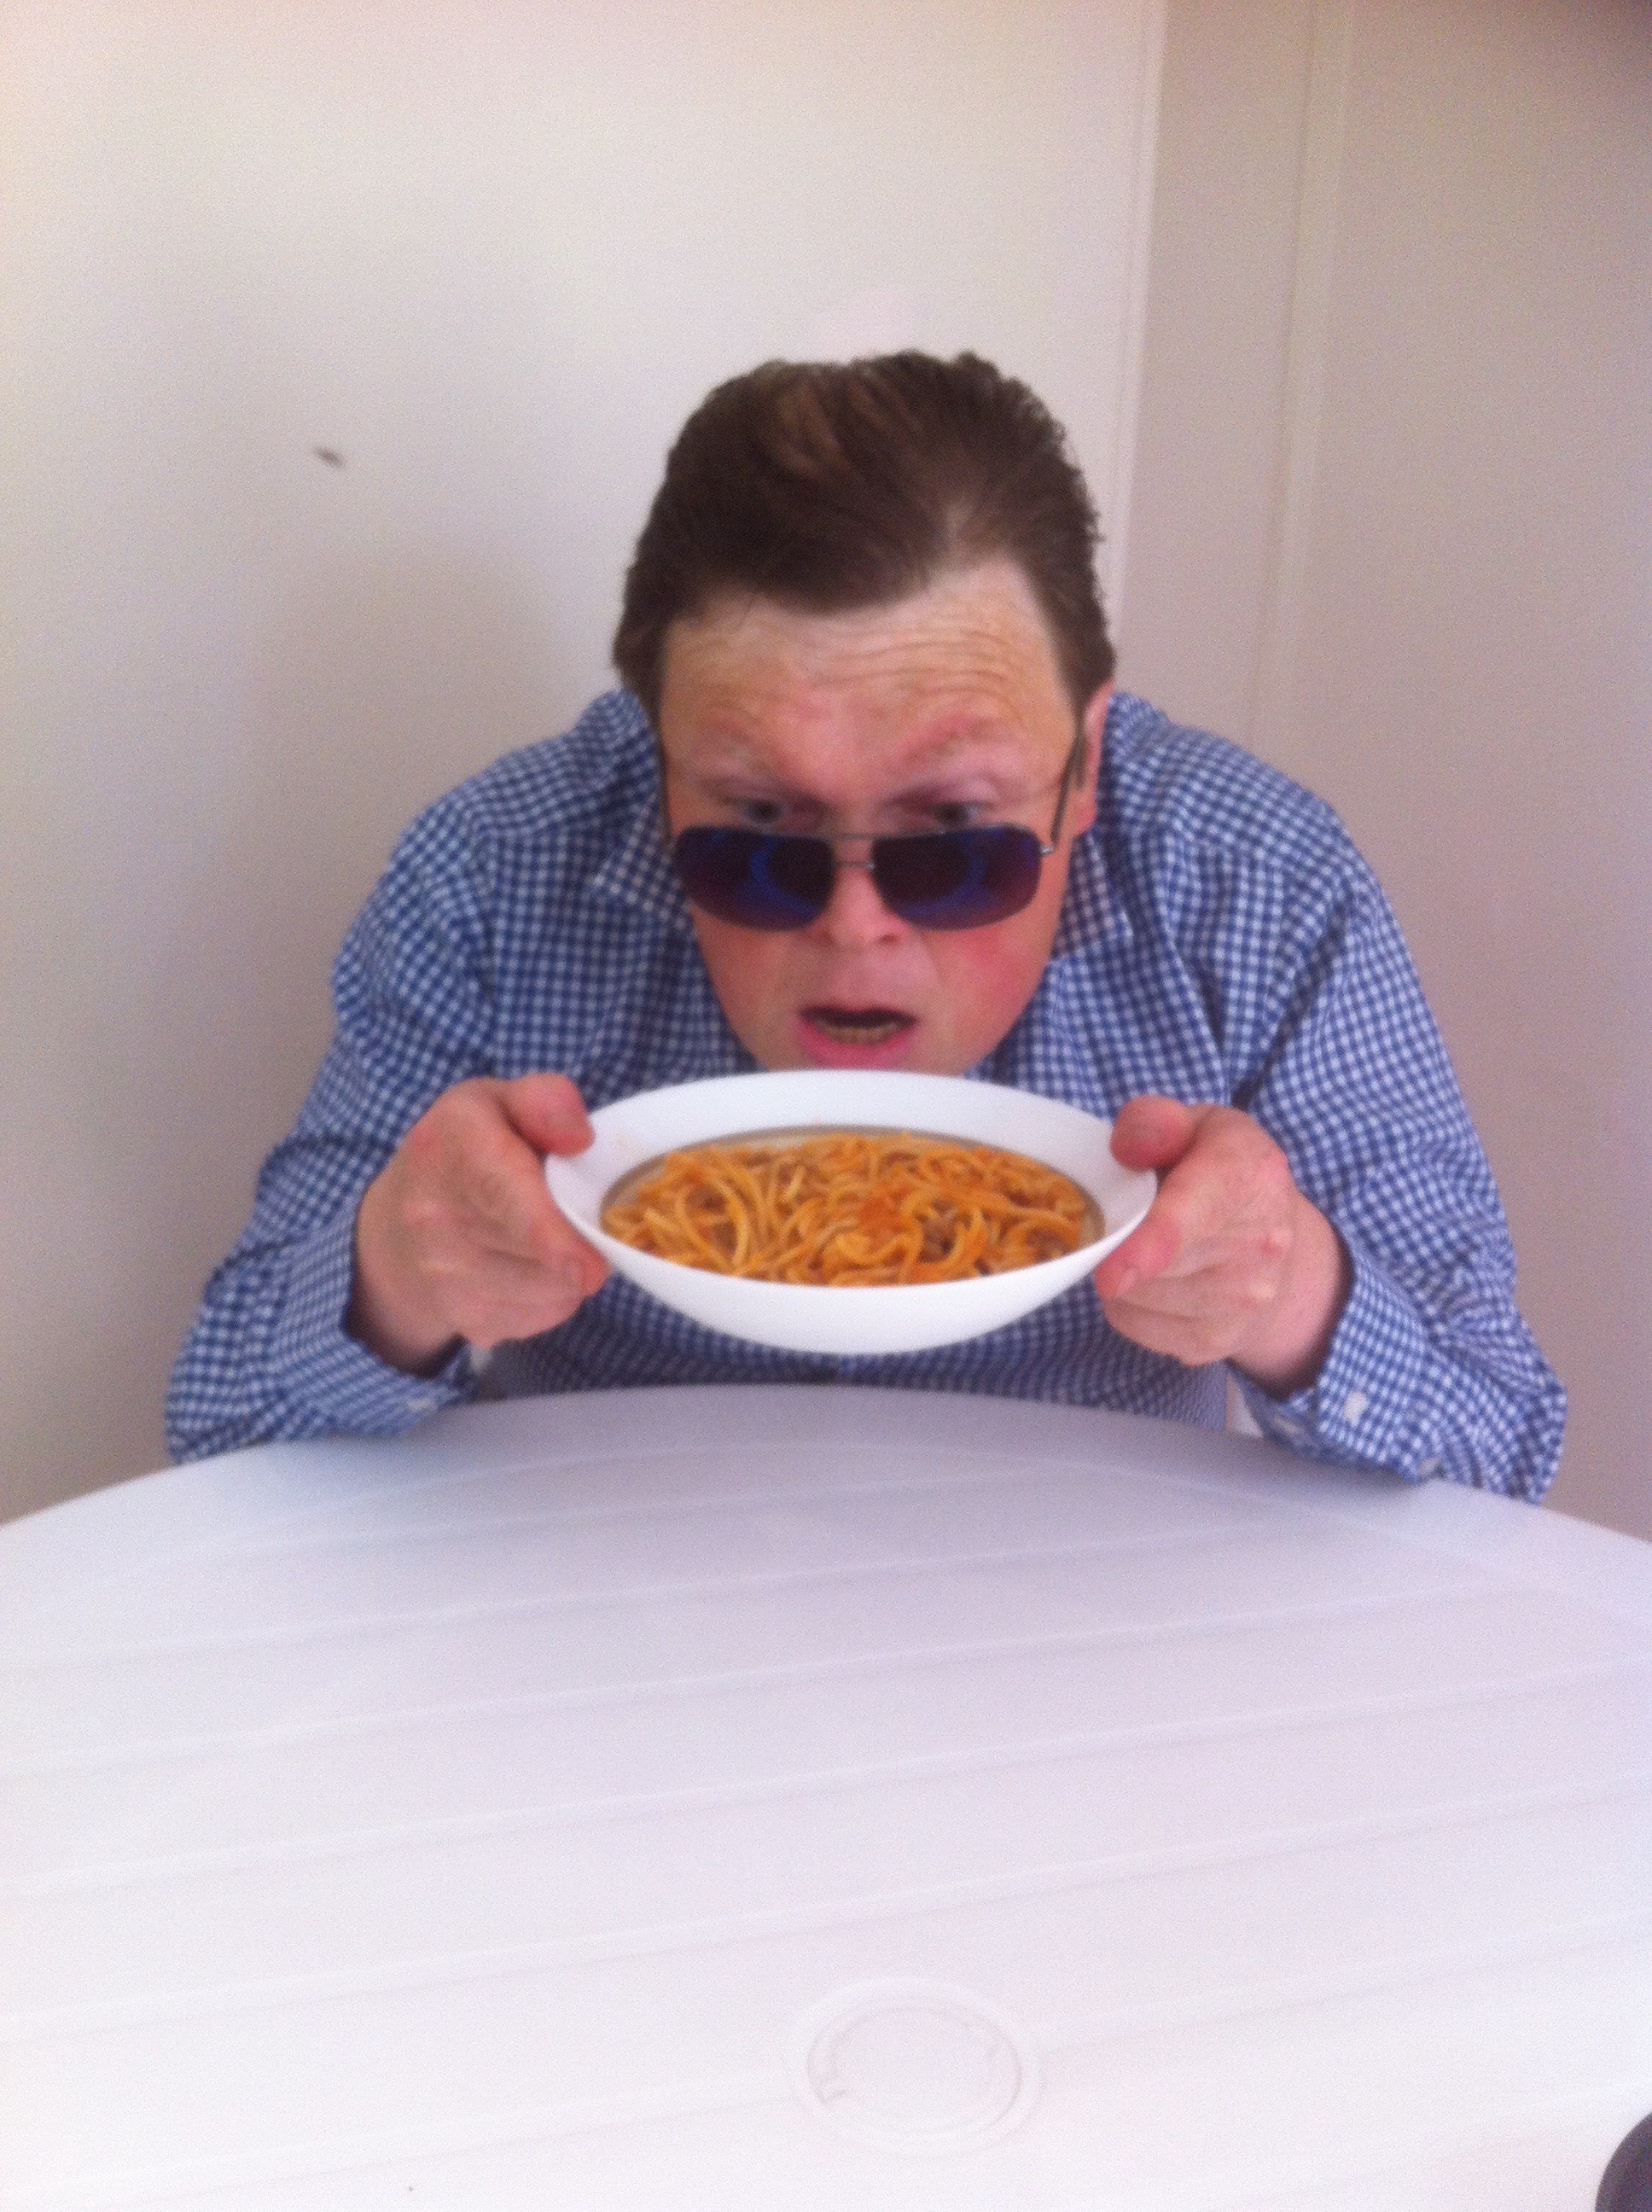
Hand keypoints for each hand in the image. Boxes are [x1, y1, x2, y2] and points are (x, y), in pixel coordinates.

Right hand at [348, 1074, 608, 1373]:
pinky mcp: (472, 1323)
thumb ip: (544, 1101)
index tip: (589, 1266)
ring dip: (571, 1266)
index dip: (549, 1235)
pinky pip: (545, 1314)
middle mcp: (436, 1218)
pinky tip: (530, 1264)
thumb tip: (581, 1139)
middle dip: (582, 1237)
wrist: (396, 1231)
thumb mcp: (495, 1103)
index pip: (500, 1194)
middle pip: (540, 1253)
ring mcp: (448, 1280)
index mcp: (450, 1148)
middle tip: (576, 1209)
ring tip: (546, 1233)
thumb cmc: (460, 1155)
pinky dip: (555, 1293)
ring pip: (551, 1289)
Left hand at [1092, 1097, 1350, 1395]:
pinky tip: (1155, 1278)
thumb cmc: (1225, 1173)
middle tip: (1132, 1212)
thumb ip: (1155, 1121)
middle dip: (1120, 1237)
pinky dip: (1128, 1303)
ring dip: (1122, 1272)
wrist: (1281, 1242)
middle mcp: (1259, 1245)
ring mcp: (1244, 1303)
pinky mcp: (1217, 1341)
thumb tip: (1126, 1151)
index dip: (1152, 1245)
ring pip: (1136, 1298)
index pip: (1197, 1215)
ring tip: (1150, 1244)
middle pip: (1152, 1262)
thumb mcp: (1198, 1125)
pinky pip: (1136, 1326)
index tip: (1113, 1275)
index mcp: (1251, 1175)